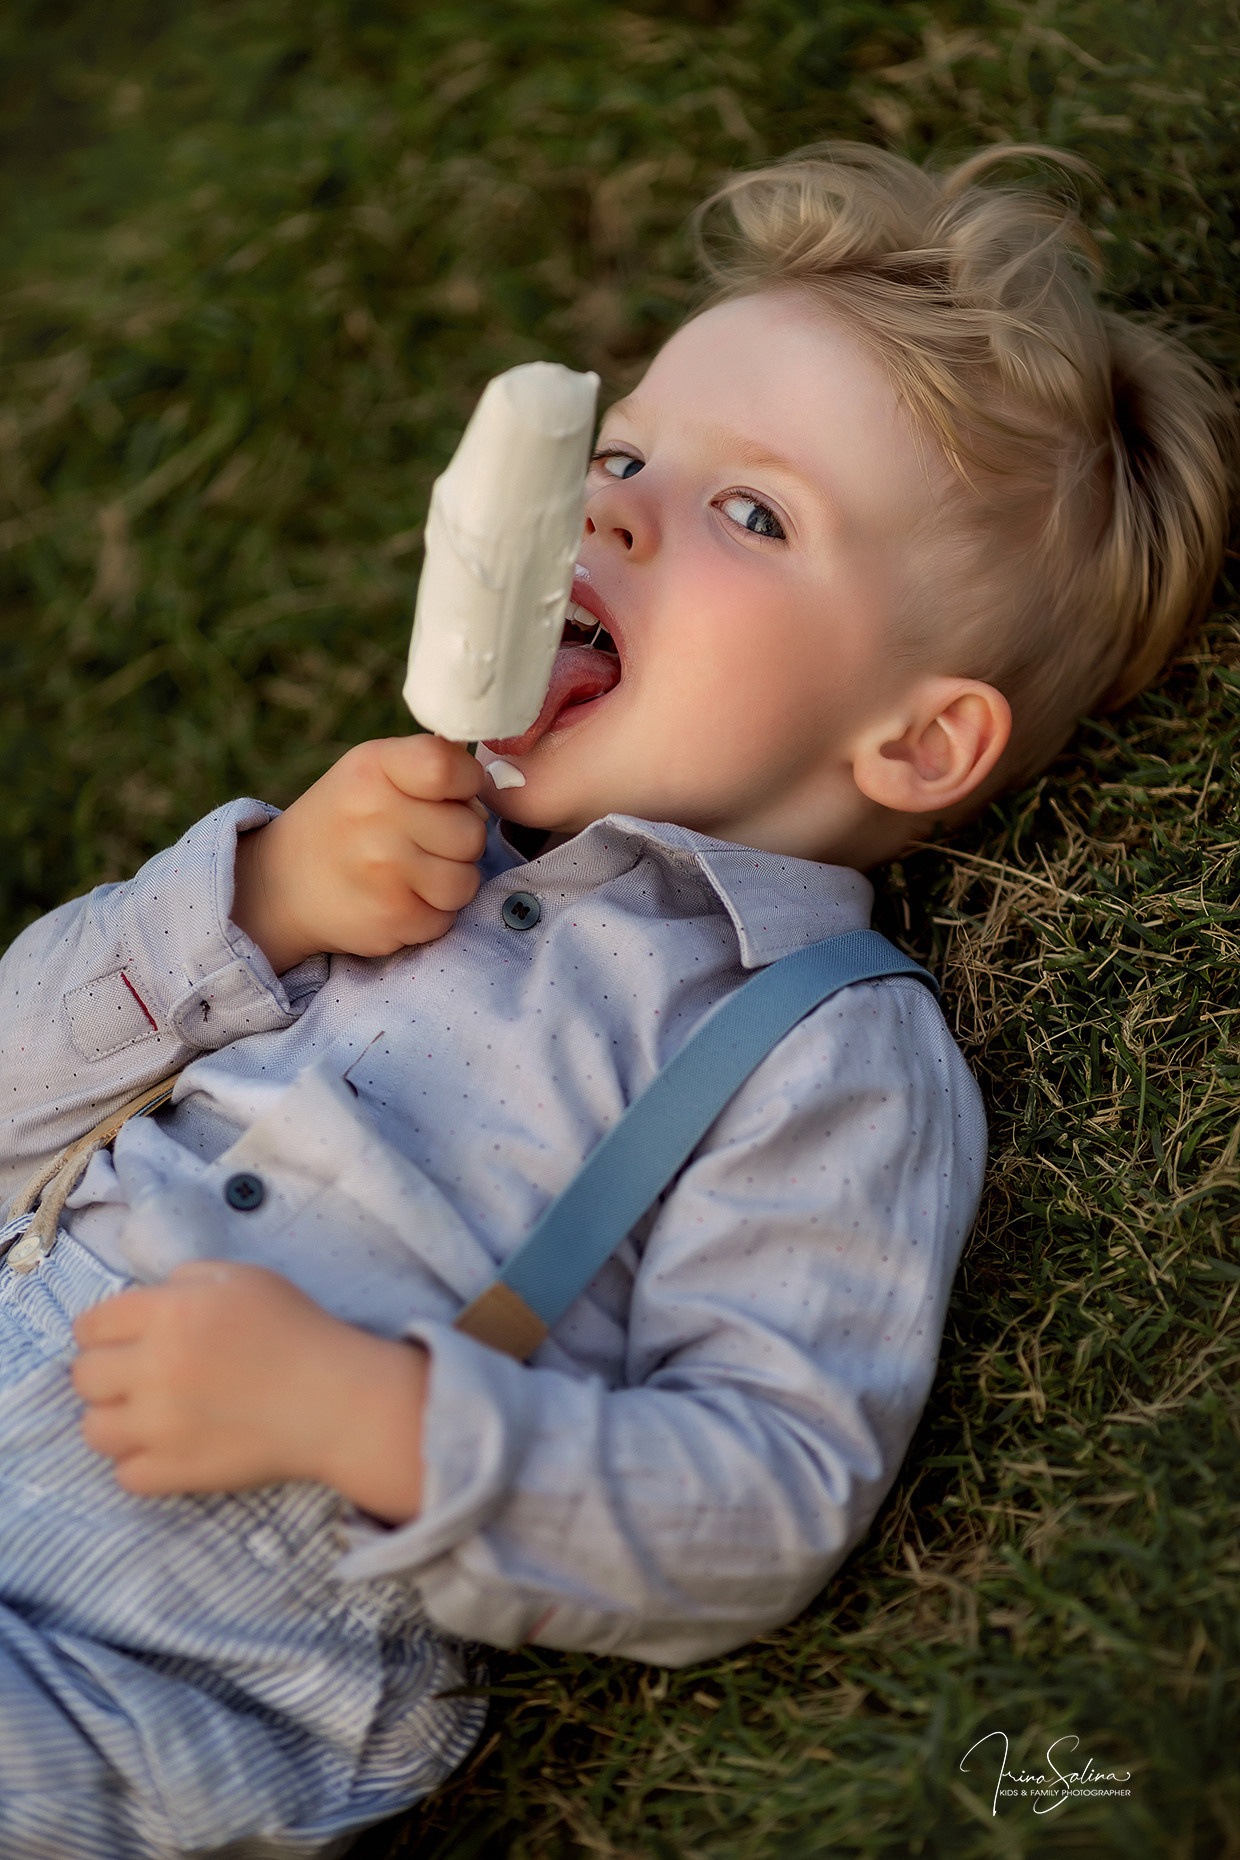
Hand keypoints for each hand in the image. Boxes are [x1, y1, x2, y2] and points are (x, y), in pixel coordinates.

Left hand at [71, 1261, 427, 1522]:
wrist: (338, 1400)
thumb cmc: (296, 1330)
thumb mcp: (243, 1278)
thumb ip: (187, 1279)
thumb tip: (151, 1297)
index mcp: (169, 1313)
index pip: (89, 1325)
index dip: (104, 1331)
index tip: (125, 1339)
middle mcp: (154, 1368)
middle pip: (83, 1377)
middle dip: (108, 1373)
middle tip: (143, 1375)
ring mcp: (161, 1427)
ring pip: (93, 1430)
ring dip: (116, 1420)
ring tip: (150, 1415)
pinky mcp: (174, 1473)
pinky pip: (124, 1475)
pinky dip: (140, 1463)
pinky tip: (169, 1447)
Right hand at [232, 735, 488, 972]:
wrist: (282, 884)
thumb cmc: (347, 819)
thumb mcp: (373, 770)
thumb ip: (432, 766)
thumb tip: (496, 788)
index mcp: (375, 767)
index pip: (451, 766)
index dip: (465, 784)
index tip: (448, 795)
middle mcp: (377, 814)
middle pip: (472, 832)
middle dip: (456, 841)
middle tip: (420, 842)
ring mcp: (384, 869)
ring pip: (466, 880)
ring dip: (448, 882)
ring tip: (412, 873)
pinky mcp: (391, 917)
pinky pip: (447, 918)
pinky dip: (429, 915)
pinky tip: (397, 899)